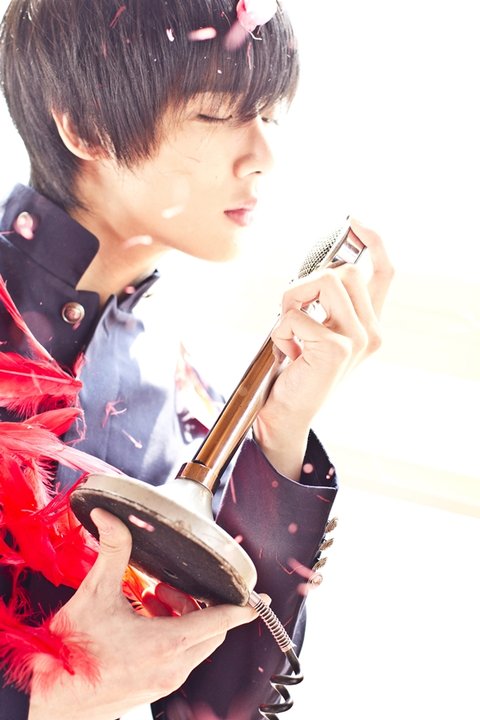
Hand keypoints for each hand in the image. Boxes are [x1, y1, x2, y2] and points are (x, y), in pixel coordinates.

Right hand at [28, 508, 259, 719]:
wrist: (54, 699)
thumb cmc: (73, 652)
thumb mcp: (95, 593)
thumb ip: (112, 550)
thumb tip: (110, 517)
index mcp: (166, 643)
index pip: (222, 620)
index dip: (243, 606)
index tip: (258, 598)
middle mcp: (173, 667)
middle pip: (212, 630)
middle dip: (199, 602)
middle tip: (171, 586)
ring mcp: (165, 681)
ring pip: (197, 644)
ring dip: (185, 617)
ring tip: (155, 597)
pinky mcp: (155, 687)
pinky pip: (181, 658)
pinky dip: (174, 634)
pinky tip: (146, 618)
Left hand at [254, 219, 393, 479]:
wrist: (285, 412)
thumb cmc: (296, 368)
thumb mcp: (315, 329)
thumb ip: (325, 300)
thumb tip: (322, 264)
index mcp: (368, 324)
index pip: (383, 273)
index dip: (374, 242)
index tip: (353, 222)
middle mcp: (371, 332)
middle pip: (344, 271)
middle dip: (307, 282)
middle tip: (291, 311)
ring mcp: (358, 340)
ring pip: (324, 282)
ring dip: (291, 301)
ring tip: (286, 330)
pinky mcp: (338, 348)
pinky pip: (297, 314)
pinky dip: (280, 330)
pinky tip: (286, 353)